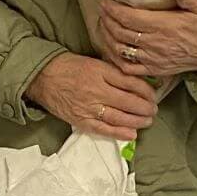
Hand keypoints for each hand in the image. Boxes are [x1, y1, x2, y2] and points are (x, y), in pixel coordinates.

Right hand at [25, 52, 157, 140]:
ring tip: (147, 121)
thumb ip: (113, 72)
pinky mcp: (81, 120)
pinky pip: (103, 129)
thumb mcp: (94, 62)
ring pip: (119, 117)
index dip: (146, 90)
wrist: (43, 77)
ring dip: (137, 121)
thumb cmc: (69, 67)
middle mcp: (95, 90)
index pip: (130, 83)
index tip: (153, 94)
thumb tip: (136, 82)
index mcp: (100, 71)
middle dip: (145, 108)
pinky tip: (132, 134)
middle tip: (153, 109)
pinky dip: (119, 133)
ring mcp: (88, 107)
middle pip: (128, 101)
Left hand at [100, 0, 196, 76]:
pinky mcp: (156, 70)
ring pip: (121, 50)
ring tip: (103, 26)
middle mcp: (156, 44)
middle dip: (107, 20)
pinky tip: (111, 49)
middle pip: (121, 33)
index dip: (114, 10)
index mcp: (165, 26)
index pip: (131, 18)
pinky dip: (116, 60)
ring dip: (108, 38)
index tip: (105, 1)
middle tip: (101, 10)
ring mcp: (154, 59)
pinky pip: (130, 69)